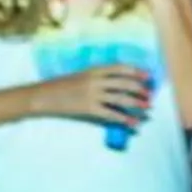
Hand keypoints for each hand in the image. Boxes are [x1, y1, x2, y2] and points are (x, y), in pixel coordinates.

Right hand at [33, 64, 153, 130]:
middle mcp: (94, 80)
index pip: (119, 68)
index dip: (136, 71)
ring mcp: (92, 94)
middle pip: (124, 83)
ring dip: (136, 104)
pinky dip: (124, 119)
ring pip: (121, 99)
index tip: (148, 76)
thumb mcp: (79, 76)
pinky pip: (111, 114)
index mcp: (92, 70)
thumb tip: (116, 84)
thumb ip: (96, 78)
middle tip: (149, 95)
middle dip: (140, 89)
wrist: (41, 96)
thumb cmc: (59, 86)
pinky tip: (132, 123)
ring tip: (146, 108)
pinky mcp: (89, 108)